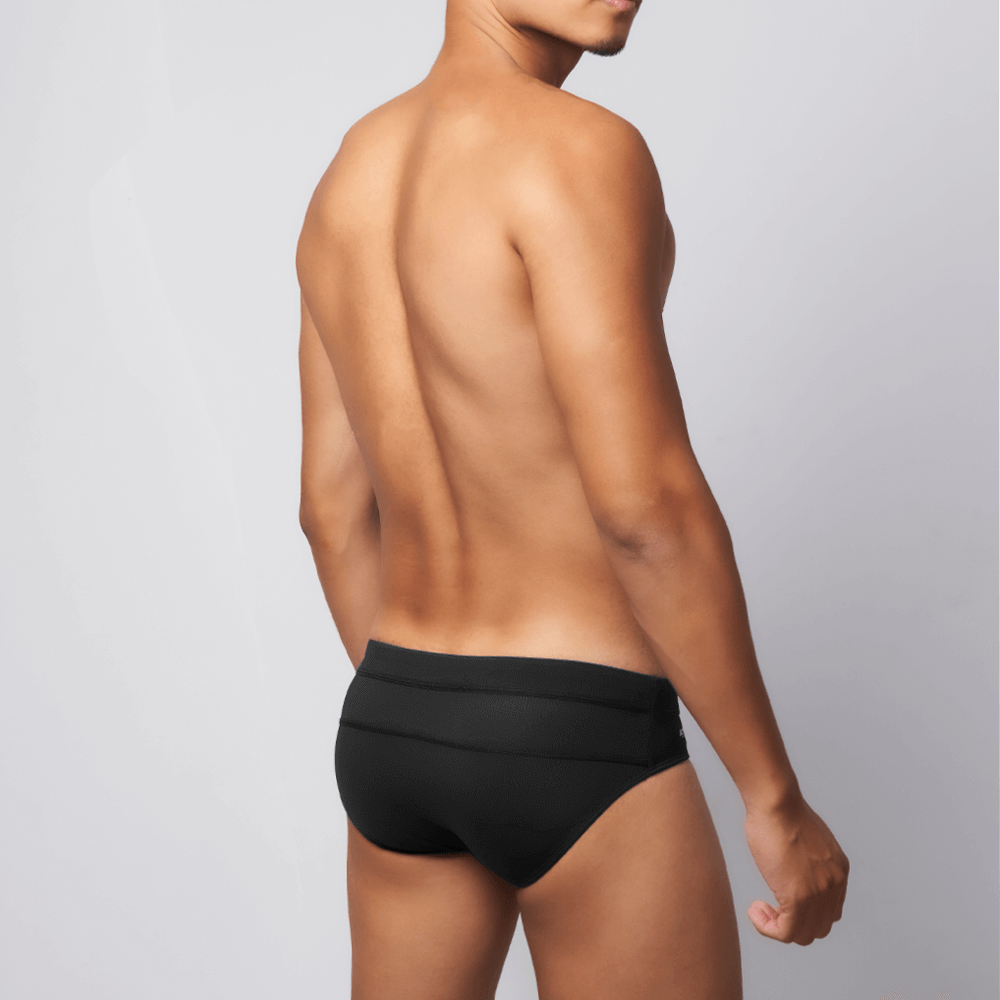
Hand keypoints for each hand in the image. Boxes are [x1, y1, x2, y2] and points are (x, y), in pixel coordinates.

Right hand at [744, 794, 848, 944]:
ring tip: (760, 909)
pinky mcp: (798, 897)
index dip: (803, 913)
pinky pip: (786, 932)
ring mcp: (819, 893)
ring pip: (803, 935)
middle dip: (792, 923)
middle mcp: (834, 885)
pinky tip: (755, 910)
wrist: (776, 801)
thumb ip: (807, 859)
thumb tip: (792, 869)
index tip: (779, 899)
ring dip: (778, 927)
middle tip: (768, 906)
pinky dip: (767, 928)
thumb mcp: (805, 838)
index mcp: (838, 870)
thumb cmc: (781, 811)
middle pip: (819, 928)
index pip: (829, 912)